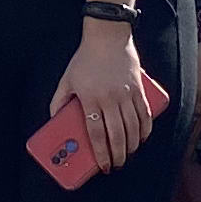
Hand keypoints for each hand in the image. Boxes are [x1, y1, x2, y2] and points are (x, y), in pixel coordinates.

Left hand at [52, 23, 156, 172]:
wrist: (108, 35)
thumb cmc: (85, 58)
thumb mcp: (67, 79)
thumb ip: (58, 100)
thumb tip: (54, 120)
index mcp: (91, 98)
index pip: (97, 133)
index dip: (101, 153)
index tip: (103, 166)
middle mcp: (110, 98)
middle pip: (117, 134)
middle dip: (118, 155)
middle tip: (116, 164)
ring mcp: (127, 93)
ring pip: (133, 128)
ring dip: (132, 146)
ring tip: (128, 154)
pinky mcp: (139, 88)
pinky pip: (145, 114)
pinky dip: (146, 130)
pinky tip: (142, 138)